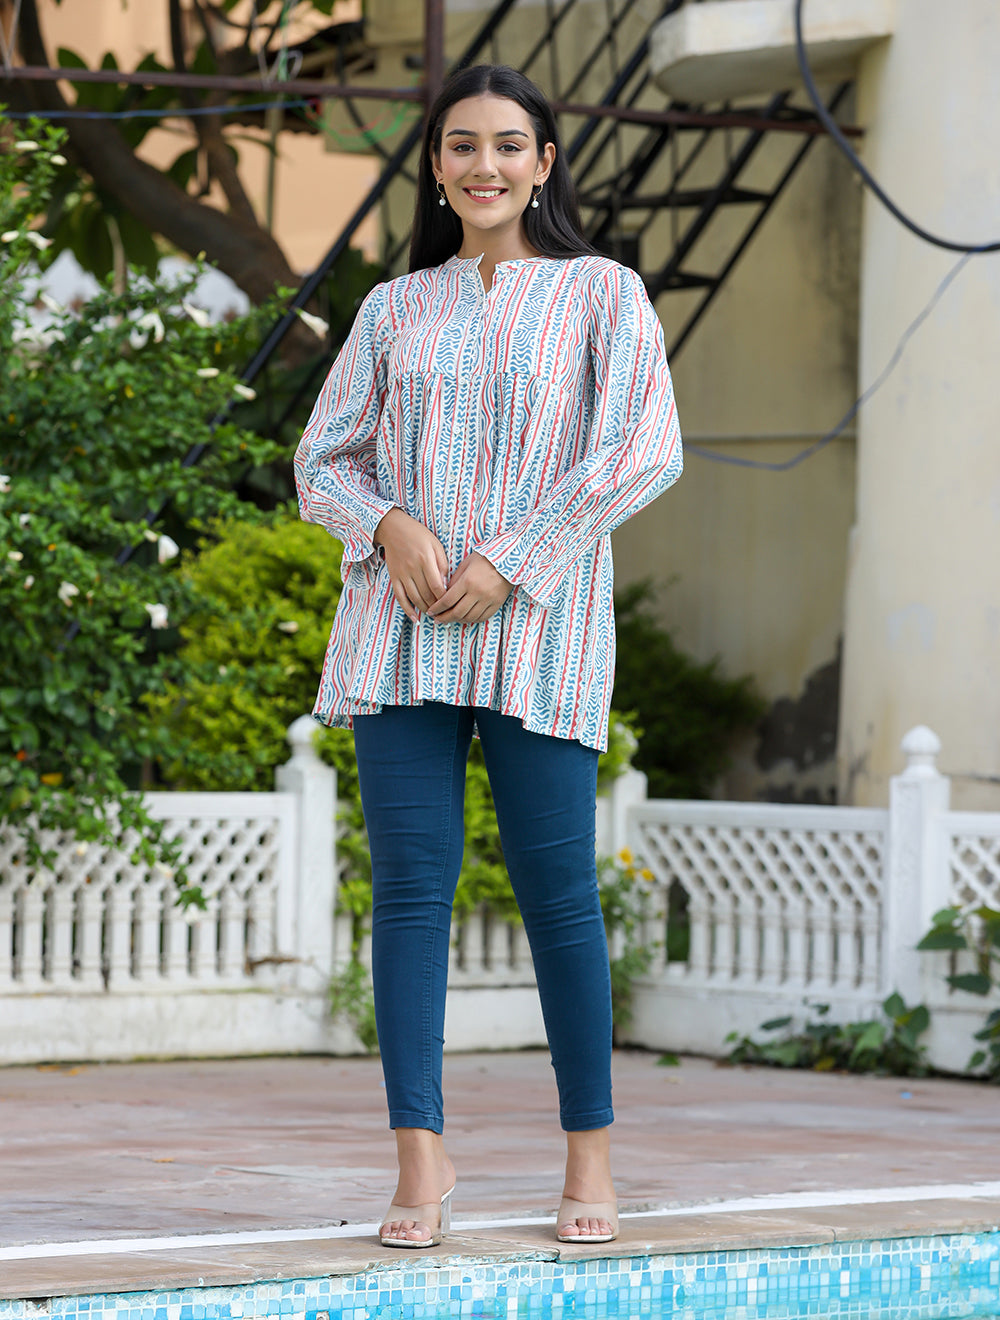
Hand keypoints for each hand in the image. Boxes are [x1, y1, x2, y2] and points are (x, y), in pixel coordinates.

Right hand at [374, 508, 448, 623]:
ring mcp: (402, 574)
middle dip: (436, 606)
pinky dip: (407, 609)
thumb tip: (445, 584)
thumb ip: (442, 564)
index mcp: (426, 559)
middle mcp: (413, 568)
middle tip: (444, 612)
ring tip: (433, 614)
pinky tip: (414, 618)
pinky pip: (400, 597)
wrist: (393, 528)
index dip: (444, 598)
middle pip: (426, 594)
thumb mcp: (435, 545)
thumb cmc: (418, 535)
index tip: (450, 603)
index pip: (437, 586)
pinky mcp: (394, 577)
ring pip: (414, 598)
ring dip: (425, 609)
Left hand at [427, 552, 511, 623]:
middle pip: (457, 613)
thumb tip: (444, 595)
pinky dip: (471, 620)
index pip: (447, 600)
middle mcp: (477, 593)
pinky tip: (465, 618)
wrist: (509, 559)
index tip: (430, 612)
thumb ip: (454, 581)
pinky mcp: (496, 604)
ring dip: (457, 621)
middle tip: (437, 620)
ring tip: (450, 619)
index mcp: (467, 581)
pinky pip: (482, 617)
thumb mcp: (465, 565)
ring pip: (469, 618)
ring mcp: (488, 600)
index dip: (437, 609)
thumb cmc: (484, 559)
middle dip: (444, 618)